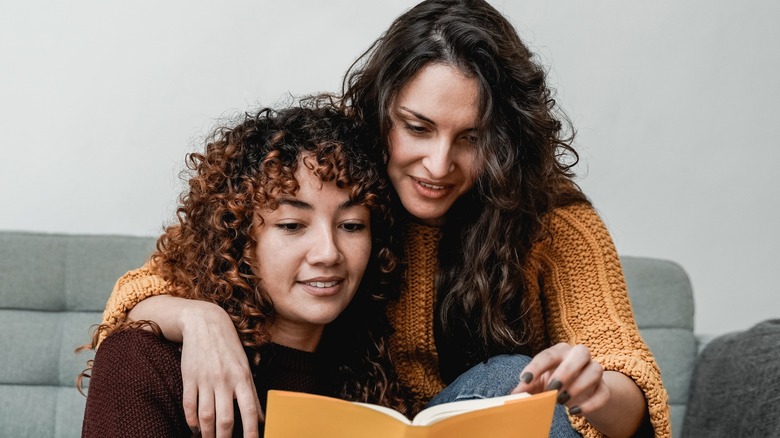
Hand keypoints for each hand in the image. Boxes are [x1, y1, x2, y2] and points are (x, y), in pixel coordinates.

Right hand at [178, 301, 262, 437]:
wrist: (205, 323)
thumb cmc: (229, 347)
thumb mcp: (245, 366)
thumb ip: (252, 393)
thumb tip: (261, 418)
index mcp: (242, 377)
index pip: (250, 410)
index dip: (251, 431)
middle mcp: (224, 380)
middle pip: (225, 419)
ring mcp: (205, 379)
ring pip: (205, 417)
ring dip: (207, 434)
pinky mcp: (189, 378)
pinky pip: (189, 406)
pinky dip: (192, 421)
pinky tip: (196, 428)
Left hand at [511, 343, 607, 415]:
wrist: (581, 392)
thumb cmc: (555, 382)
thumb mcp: (539, 383)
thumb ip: (527, 387)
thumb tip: (513, 395)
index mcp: (560, 351)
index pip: (548, 354)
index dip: (536, 367)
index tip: (524, 379)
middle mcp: (579, 356)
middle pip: (580, 353)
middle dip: (565, 371)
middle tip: (552, 388)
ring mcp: (594, 371)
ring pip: (595, 370)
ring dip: (578, 386)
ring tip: (561, 401)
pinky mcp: (604, 388)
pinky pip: (603, 393)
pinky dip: (590, 404)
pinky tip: (574, 411)